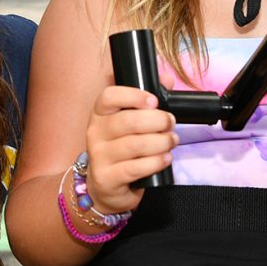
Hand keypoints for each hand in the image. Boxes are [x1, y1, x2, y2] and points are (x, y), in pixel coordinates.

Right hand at [84, 81, 178, 213]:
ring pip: (135, 145)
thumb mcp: (129, 123)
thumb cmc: (121, 149)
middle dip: (157, 121)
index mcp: (100, 114)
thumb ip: (148, 100)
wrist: (105, 186)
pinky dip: (156, 162)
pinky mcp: (106, 178)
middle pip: (128, 121)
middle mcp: (95, 132)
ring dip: (161, 142)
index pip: (109, 96)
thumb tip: (166, 79)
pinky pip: (135, 168)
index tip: (154, 101)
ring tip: (171, 141)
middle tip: (170, 123)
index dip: (133, 95)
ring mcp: (99, 157)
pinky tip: (165, 159)